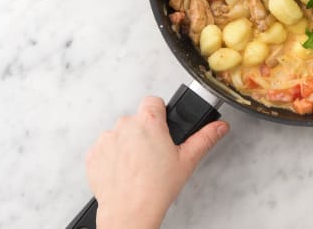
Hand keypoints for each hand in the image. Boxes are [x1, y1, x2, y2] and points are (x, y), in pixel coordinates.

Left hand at [85, 96, 228, 228]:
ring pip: (120, 134)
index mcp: (149, 121)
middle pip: (137, 119)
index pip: (154, 101)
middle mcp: (125, 125)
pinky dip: (112, 157)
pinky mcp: (93, 154)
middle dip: (145, 132)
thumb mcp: (187, 161)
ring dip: (128, 144)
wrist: (129, 211)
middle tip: (154, 154)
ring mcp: (107, 139)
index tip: (162, 128)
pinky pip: (105, 148)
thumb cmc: (156, 188)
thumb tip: (219, 126)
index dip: (160, 113)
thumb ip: (205, 138)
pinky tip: (125, 171)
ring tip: (138, 166)